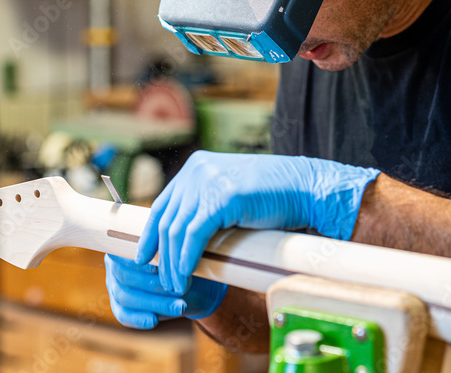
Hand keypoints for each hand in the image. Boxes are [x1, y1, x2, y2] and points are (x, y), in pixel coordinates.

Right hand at [104, 254, 227, 328]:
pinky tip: (154, 321)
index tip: (159, 270)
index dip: (139, 263)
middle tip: (178, 290)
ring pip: (126, 296)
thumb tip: (164, 260)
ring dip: (154, 303)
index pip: (124, 254)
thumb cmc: (184, 261)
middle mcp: (114, 264)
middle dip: (153, 286)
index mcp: (125, 244)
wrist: (193, 283)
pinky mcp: (120, 306)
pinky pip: (123, 315)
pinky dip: (138, 319)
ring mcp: (114, 286)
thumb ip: (168, 253)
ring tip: (180, 306)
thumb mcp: (178, 253)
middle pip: (125, 277)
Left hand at [135, 151, 379, 293]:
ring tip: (175, 285)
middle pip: (166, 219)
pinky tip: (186, 276)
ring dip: (172, 263)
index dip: (150, 233)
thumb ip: (209, 207)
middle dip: (160, 254)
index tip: (144, 257)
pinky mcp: (221, 197)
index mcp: (197, 166)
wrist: (306, 188)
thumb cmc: (275, 196)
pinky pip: (193, 235)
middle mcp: (197, 169)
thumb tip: (188, 238)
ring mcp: (208, 181)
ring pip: (176, 230)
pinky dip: (186, 259)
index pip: (164, 203)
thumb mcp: (232, 196)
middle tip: (162, 280)